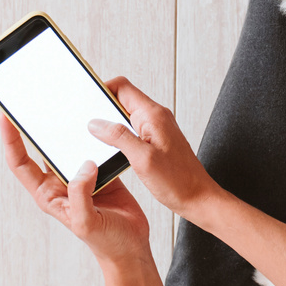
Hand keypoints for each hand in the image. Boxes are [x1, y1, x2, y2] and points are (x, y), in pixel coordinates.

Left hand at [0, 115, 151, 265]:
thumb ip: (80, 194)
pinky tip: (97, 121)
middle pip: (40, 149)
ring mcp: (79, 176)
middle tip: (32, 101)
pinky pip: (92, 148)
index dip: (11, 140)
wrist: (131, 247)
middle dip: (35, 126)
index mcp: (48, 194)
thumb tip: (84, 165)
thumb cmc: (105, 242)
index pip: (20, 163)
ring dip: (66, 128)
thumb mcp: (86, 222)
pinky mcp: (100, 172)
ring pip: (66, 146)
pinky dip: (93, 135)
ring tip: (64, 104)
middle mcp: (60, 183)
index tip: (5, 117)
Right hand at [89, 78, 222, 218]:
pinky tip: (113, 150)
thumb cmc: (177, 181)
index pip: (122, 87)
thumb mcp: (143, 159)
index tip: (87, 102)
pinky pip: (132, 130)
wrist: (197, 198)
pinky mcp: (155, 141)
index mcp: (153, 115)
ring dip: (111, 125)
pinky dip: (120, 136)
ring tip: (99, 139)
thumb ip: (118, 137)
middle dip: (103, 109)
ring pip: (126, 116)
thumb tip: (96, 123)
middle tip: (89, 124)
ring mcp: (156, 129)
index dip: (102, 90)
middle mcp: (156, 117)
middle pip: (122, 100)